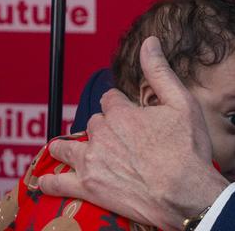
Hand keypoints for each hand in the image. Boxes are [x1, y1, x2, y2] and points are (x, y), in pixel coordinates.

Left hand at [38, 36, 228, 229]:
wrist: (185, 193)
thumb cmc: (188, 149)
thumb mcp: (182, 103)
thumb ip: (160, 72)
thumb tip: (149, 42)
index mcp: (123, 113)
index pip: (111, 99)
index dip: (119, 105)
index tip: (128, 114)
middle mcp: (103, 134)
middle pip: (93, 122)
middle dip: (101, 127)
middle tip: (116, 138)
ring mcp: (93, 161)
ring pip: (68, 147)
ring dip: (66, 147)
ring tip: (64, 148)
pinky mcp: (89, 187)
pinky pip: (58, 182)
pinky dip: (51, 181)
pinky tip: (46, 180)